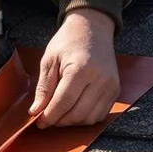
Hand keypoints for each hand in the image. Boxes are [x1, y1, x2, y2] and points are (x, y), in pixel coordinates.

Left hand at [28, 9, 120, 127]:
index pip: (63, 103)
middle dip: (59, 121)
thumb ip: (44, 87)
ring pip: (90, 119)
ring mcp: (111, 86)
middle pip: (77, 114)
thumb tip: (36, 111)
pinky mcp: (116, 90)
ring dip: (72, 122)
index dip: (49, 116)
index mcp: (81, 69)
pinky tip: (73, 111)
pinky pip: (100, 115)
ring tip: (59, 114)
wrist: (93, 28)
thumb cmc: (69, 41)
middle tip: (47, 119)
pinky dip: (85, 118)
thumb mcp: (49, 60)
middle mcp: (100, 79)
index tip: (38, 121)